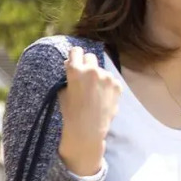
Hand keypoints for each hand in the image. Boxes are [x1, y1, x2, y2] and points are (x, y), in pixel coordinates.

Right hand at [57, 47, 121, 176]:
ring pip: (102, 70)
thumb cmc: (71, 112)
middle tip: (85, 77)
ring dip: (99, 77)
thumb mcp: (63, 92)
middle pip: (90, 57)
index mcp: (75, 70)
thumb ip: (69, 76)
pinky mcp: (118, 85)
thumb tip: (71, 65)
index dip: (75, 56)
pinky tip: (103, 98)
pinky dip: (108, 86)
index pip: (75, 51)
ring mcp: (107, 77)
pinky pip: (112, 81)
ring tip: (95, 93)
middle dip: (87, 64)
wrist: (88, 129)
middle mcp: (92, 70)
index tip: (75, 60)